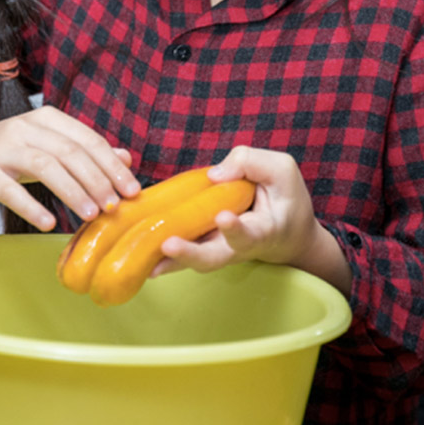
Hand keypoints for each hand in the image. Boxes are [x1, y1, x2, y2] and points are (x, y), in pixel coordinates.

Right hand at [0, 107, 140, 229]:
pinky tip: (49, 223)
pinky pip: (10, 190)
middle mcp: (26, 128)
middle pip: (70, 152)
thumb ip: (84, 150)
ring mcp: (2, 149)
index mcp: (47, 119)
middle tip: (115, 207)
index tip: (133, 191)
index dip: (113, 165)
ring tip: (91, 215)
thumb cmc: (8, 150)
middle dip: (97, 180)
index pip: (88, 140)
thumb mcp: (47, 144)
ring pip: (45, 166)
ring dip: (72, 191)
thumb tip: (126, 159)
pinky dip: (31, 206)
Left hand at [155, 145, 351, 295]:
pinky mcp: (200, 243)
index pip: (249, 233)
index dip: (235, 228)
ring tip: (145, 261)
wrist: (287, 232)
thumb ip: (250, 163)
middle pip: (213, 258)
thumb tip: (213, 175)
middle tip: (169, 246)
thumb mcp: (280, 170)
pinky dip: (158, 252)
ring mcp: (216, 249)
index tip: (224, 217)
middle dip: (190, 254)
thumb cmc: (285, 198)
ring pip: (192, 260)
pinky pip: (179, 250)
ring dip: (169, 261)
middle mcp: (236, 247)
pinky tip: (135, 248)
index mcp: (262, 231)